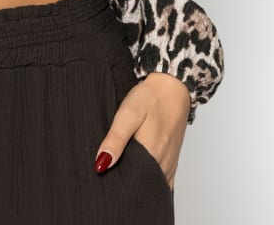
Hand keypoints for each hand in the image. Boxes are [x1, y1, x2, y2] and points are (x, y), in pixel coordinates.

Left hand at [94, 72, 189, 189]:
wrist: (172, 87)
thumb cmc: (149, 98)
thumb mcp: (128, 114)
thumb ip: (115, 140)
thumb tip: (101, 164)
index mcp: (151, 155)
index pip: (131, 183)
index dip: (115, 183)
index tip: (103, 178)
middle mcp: (162, 164)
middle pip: (141, 184)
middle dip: (126, 185)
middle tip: (109, 176)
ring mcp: (168, 163)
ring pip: (151, 183)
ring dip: (137, 182)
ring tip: (120, 175)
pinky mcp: (171, 160)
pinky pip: (161, 180)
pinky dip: (149, 180)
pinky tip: (137, 173)